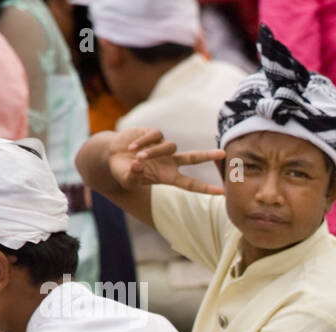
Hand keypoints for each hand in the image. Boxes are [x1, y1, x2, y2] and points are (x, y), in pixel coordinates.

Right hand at [108, 128, 224, 194]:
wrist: (112, 155)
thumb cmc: (122, 171)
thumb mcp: (126, 179)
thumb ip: (133, 175)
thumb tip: (139, 166)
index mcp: (168, 177)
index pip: (191, 184)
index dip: (206, 188)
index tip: (222, 192)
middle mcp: (170, 162)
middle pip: (194, 158)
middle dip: (208, 155)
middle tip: (223, 153)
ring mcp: (163, 147)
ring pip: (169, 146)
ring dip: (154, 152)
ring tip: (136, 156)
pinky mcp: (154, 134)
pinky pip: (155, 136)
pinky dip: (143, 141)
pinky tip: (131, 147)